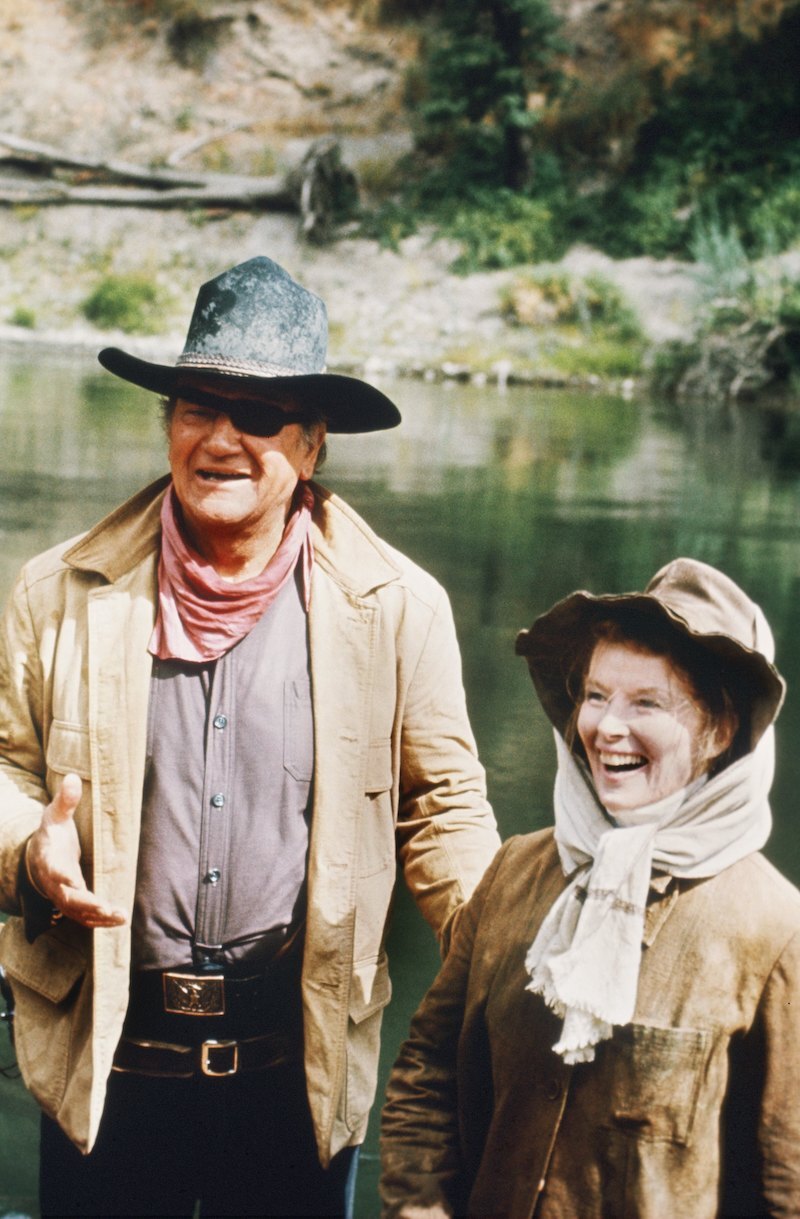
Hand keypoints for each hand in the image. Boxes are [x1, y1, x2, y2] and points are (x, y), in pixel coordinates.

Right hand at [25, 773, 126, 928]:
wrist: (38, 857)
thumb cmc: (52, 834)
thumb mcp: (55, 815)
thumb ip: (65, 800)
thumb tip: (73, 777)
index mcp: (50, 858)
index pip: (54, 869)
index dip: (62, 876)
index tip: (72, 880)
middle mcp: (55, 882)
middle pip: (68, 897)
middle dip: (87, 904)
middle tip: (107, 907)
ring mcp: (62, 896)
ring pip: (78, 912)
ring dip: (99, 917)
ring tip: (121, 917)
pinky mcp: (71, 904)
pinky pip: (84, 917)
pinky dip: (99, 921)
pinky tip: (118, 921)